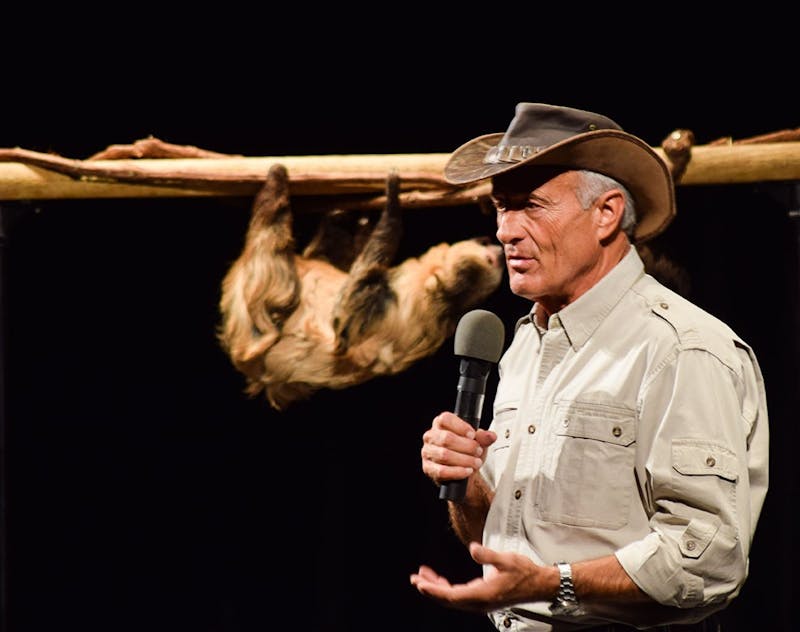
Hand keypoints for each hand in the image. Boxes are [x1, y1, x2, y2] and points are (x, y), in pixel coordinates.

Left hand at [410, 542, 551, 611]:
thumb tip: (472, 549)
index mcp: (483, 594)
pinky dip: (448, 589)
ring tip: (424, 577)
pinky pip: (460, 597)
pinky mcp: (483, 599)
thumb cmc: (524, 572)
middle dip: (430, 589)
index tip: (420, 583)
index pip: (451, 596)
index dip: (434, 590)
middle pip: (448, 600)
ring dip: (437, 589)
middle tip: (415, 578)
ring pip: (453, 599)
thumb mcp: (506, 559)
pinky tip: (442, 581)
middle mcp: (480, 603)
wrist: (540, 585)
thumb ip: (487, 555)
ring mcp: (481, 602)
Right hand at [420, 412, 496, 484]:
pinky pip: (442, 471)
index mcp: (440, 424)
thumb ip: (484, 438)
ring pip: (444, 455)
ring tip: (476, 462)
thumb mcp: (477, 442)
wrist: (463, 471)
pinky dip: (458, 472)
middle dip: (466, 446)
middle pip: (446, 438)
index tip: (473, 435)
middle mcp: (431, 436)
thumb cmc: (467, 452)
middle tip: (478, 451)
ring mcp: (428, 452)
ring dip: (464, 460)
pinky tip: (467, 471)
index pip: (445, 419)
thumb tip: (491, 435)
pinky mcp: (429, 468)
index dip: (460, 426)